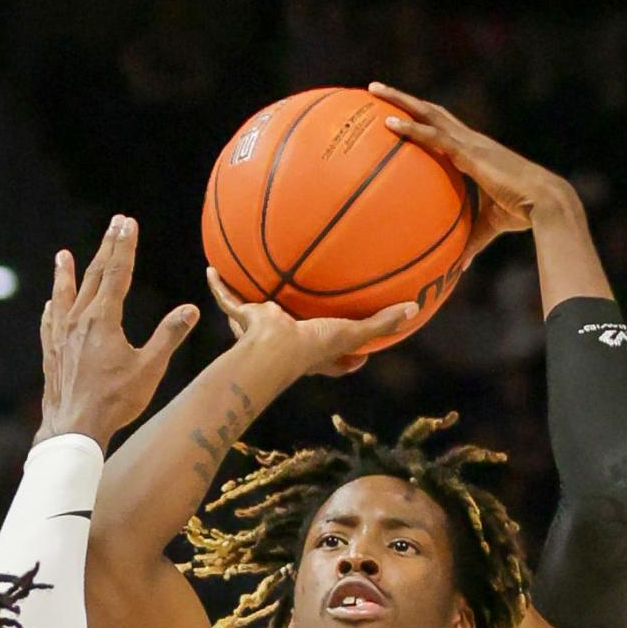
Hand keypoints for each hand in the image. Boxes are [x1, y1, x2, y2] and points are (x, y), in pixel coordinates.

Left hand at [37, 215, 198, 451]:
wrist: (75, 429)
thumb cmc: (115, 401)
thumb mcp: (150, 368)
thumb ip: (169, 336)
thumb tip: (190, 309)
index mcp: (103, 319)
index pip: (116, 273)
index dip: (124, 246)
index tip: (128, 223)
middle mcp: (78, 321)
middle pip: (92, 276)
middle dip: (105, 249)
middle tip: (113, 225)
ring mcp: (60, 337)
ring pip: (64, 296)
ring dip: (65, 274)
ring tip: (63, 256)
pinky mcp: (51, 355)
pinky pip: (50, 324)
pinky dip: (52, 309)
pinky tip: (50, 305)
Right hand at [206, 268, 418, 377]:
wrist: (273, 349)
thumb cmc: (312, 346)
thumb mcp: (352, 332)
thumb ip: (382, 323)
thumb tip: (414, 309)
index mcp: (314, 352)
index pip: (334, 359)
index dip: (347, 359)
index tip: (360, 357)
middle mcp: (287, 341)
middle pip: (295, 334)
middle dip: (299, 326)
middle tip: (308, 313)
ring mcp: (261, 330)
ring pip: (256, 315)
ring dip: (252, 306)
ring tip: (255, 288)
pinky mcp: (243, 317)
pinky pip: (227, 298)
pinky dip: (219, 285)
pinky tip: (212, 269)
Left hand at [369, 82, 575, 268]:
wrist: (543, 202)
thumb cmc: (522, 213)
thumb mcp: (489, 227)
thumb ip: (471, 242)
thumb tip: (459, 267)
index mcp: (473, 152)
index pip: (442, 127)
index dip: (422, 118)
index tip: (399, 112)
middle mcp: (469, 140)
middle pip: (431, 111)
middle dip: (404, 98)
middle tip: (376, 89)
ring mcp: (469, 142)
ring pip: (429, 112)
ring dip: (400, 100)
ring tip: (374, 89)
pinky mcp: (469, 151)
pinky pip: (434, 135)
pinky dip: (411, 128)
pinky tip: (388, 123)